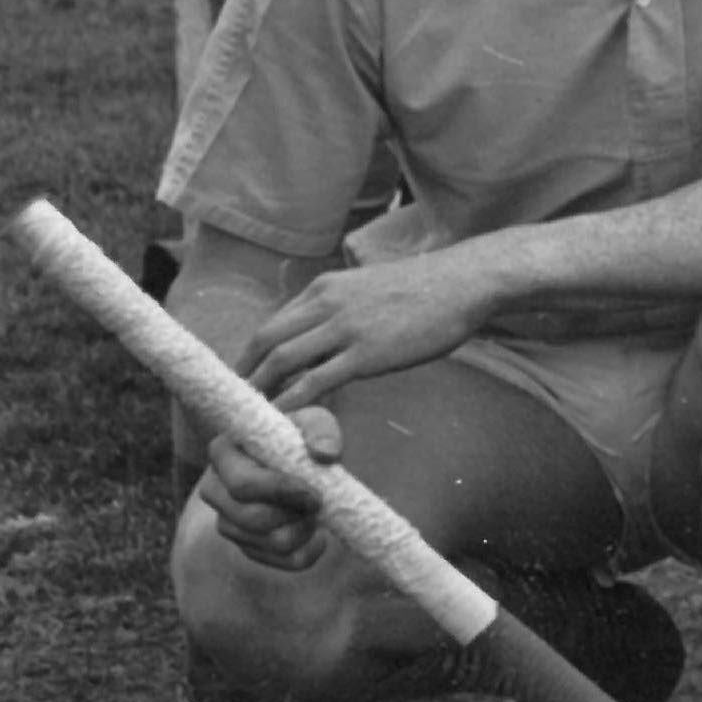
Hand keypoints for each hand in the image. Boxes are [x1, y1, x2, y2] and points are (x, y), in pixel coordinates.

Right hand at [197, 404, 344, 573]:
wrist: (295, 464)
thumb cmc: (298, 439)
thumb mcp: (312, 422)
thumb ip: (321, 429)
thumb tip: (325, 453)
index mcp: (223, 453)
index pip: (243, 484)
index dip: (281, 492)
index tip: (313, 492)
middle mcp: (215, 490)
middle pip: (254, 518)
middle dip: (294, 513)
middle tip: (319, 502)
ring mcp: (226, 522)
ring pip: (269, 543)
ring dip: (303, 530)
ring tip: (316, 512)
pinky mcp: (244, 545)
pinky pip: (280, 562)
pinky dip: (307, 551)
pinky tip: (318, 535)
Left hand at [242, 248, 494, 408]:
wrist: (466, 281)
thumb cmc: (428, 287)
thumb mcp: (370, 286)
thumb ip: (342, 308)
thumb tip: (326, 336)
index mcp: (325, 287)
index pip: (274, 323)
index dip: (253, 353)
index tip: (247, 376)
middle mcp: (326, 304)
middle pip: (266, 341)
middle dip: (244, 373)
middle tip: (235, 401)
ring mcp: (345, 329)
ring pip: (282, 361)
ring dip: (260, 390)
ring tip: (250, 415)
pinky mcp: (366, 354)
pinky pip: (314, 382)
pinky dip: (291, 402)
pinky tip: (282, 419)